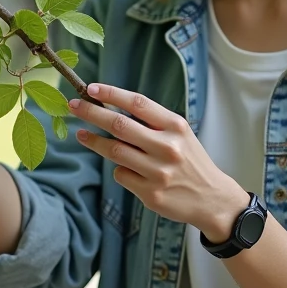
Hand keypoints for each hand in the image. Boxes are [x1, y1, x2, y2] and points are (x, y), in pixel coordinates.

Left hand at [67, 82, 249, 240]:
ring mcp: (158, 172)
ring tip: (82, 134)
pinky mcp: (151, 194)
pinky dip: (119, 169)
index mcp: (176, 126)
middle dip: (92, 113)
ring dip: (93, 141)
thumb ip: (152, 123)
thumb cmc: (190, 161)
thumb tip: (111, 108)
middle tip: (74, 105)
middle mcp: (168, 147)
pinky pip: (122, 175)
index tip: (92, 88)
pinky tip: (127, 169)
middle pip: (120, 125)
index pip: (138, 103)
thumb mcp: (181, 135)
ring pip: (114, 151)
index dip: (112, 94)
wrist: (213, 198)